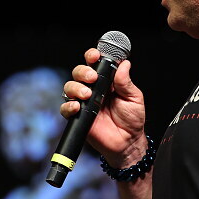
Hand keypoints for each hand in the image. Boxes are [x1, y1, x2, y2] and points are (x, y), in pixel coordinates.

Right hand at [60, 48, 146, 165]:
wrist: (127, 142)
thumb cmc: (132, 119)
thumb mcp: (133, 98)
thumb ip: (126, 82)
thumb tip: (124, 64)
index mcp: (107, 81)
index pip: (95, 64)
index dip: (92, 56)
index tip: (95, 56)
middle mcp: (93, 89)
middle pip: (79, 72)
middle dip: (83, 71)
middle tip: (93, 78)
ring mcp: (84, 102)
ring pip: (70, 87)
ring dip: (76, 87)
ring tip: (87, 95)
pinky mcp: (78, 116)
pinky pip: (65, 108)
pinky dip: (68, 106)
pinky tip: (77, 106)